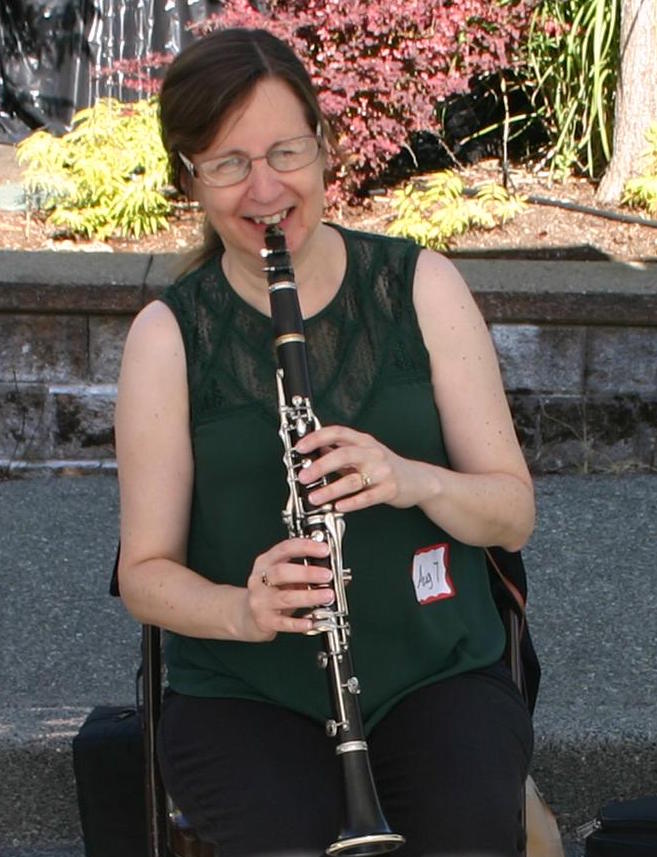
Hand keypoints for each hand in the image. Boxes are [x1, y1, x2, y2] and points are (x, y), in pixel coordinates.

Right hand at [243, 537, 334, 640]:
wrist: (246, 616)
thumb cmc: (270, 592)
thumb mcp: (284, 578)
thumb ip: (306, 574)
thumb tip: (339, 575)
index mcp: (265, 562)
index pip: (285, 549)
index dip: (305, 547)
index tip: (324, 550)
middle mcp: (259, 580)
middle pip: (282, 572)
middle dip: (307, 573)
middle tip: (327, 575)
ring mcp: (260, 601)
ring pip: (285, 597)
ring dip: (309, 596)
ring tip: (327, 595)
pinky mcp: (264, 621)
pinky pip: (283, 623)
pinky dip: (298, 623)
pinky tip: (310, 622)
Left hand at [295, 425, 433, 512]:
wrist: (418, 479)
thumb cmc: (386, 466)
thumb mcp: (364, 453)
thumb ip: (340, 451)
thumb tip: (314, 449)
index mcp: (363, 441)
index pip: (338, 432)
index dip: (317, 437)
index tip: (300, 447)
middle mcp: (372, 453)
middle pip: (343, 455)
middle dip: (320, 466)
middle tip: (303, 476)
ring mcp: (382, 471)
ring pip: (353, 480)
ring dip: (331, 490)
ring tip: (315, 498)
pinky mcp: (389, 490)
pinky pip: (367, 497)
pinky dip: (351, 503)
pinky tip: (338, 507)